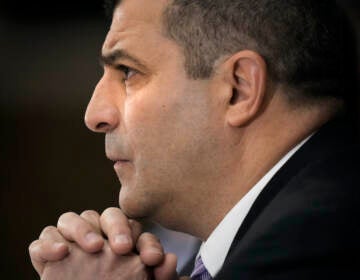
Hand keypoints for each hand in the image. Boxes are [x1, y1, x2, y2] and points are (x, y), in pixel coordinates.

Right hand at [29, 208, 177, 278]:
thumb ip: (159, 276)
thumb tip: (172, 260)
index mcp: (122, 241)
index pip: (135, 228)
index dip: (145, 241)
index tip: (152, 259)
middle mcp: (98, 237)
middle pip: (105, 216)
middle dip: (116, 227)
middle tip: (123, 248)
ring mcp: (72, 244)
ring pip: (72, 219)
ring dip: (82, 228)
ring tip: (93, 247)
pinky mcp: (48, 256)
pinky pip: (44, 238)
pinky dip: (48, 243)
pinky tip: (60, 253)